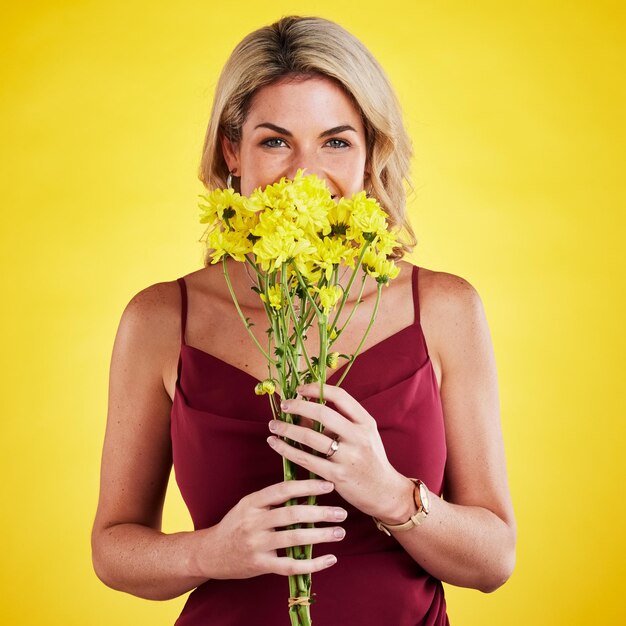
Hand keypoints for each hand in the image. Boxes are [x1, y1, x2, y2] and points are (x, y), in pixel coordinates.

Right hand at [206, 479, 346, 578]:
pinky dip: (313, 564)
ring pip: (294, 539)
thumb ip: (272, 499)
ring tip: (340, 532)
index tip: (328, 485)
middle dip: (320, 513)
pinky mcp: (260, 565)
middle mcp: (254, 522)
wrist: (210, 553)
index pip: (283, 490)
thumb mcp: (248, 505)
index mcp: (252, 502)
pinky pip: (291, 566)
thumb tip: (306, 489)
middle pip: (292, 514)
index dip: (307, 486)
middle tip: (341, 512)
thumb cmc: (236, 525)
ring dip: (321, 535)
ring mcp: (257, 545)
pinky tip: (330, 559)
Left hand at [267, 384, 413, 521]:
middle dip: (298, 406)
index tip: (300, 389)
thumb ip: (336, 423)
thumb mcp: (361, 436)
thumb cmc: (370, 459)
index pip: (340, 396)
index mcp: (366, 422)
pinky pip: (306, 459)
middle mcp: (358, 437)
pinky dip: (287, 450)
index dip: (317, 389)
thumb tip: (303, 411)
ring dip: (287, 429)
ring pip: (310, 437)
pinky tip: (275, 443)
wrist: (384, 492)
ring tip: (273, 425)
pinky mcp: (337, 476)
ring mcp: (348, 457)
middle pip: (323, 413)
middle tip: (284, 404)